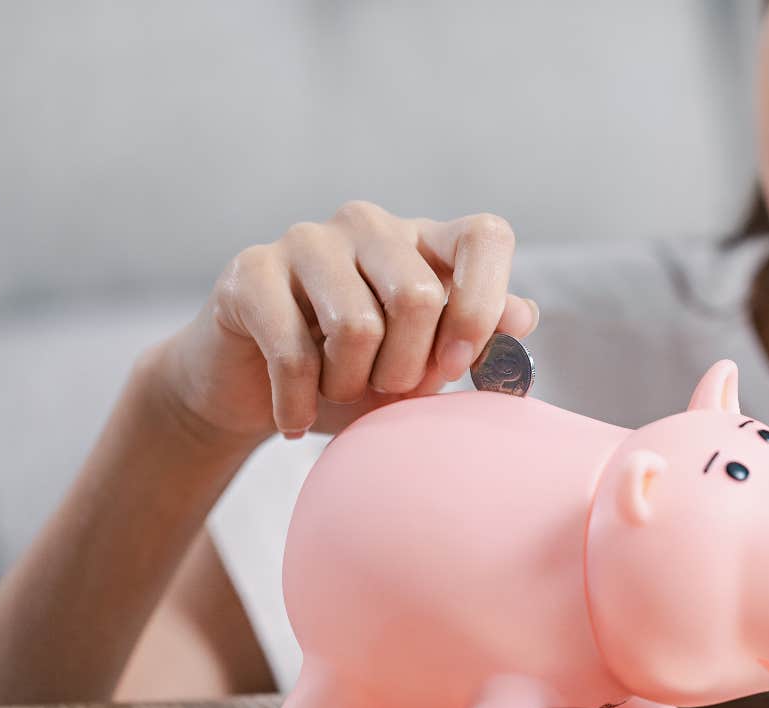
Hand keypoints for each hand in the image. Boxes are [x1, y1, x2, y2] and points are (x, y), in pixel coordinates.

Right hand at [151, 201, 539, 446]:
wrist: (246, 389)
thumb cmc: (349, 374)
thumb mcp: (420, 366)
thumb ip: (475, 339)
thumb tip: (522, 315)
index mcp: (423, 241)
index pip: (485, 235)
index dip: (484, 303)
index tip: (458, 366)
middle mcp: (369, 225)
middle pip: (418, 296)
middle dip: (406, 370)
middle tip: (384, 393)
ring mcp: (306, 240)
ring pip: (356, 326)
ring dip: (349, 388)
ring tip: (337, 396)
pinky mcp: (249, 271)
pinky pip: (292, 352)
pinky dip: (299, 405)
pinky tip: (295, 421)